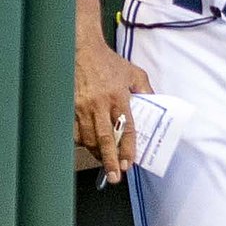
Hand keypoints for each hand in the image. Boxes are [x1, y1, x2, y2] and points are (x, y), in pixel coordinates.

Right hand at [74, 33, 151, 183]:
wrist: (82, 49)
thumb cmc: (108, 61)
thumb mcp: (133, 72)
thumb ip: (146, 89)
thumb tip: (155, 104)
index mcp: (118, 97)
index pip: (125, 129)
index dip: (127, 149)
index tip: (129, 163)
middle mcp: (100, 104)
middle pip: (105, 139)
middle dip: (110, 161)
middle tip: (114, 176)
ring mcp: (83, 106)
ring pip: (88, 138)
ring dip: (96, 153)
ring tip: (104, 161)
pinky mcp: (70, 106)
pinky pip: (74, 130)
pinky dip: (81, 141)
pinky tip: (87, 145)